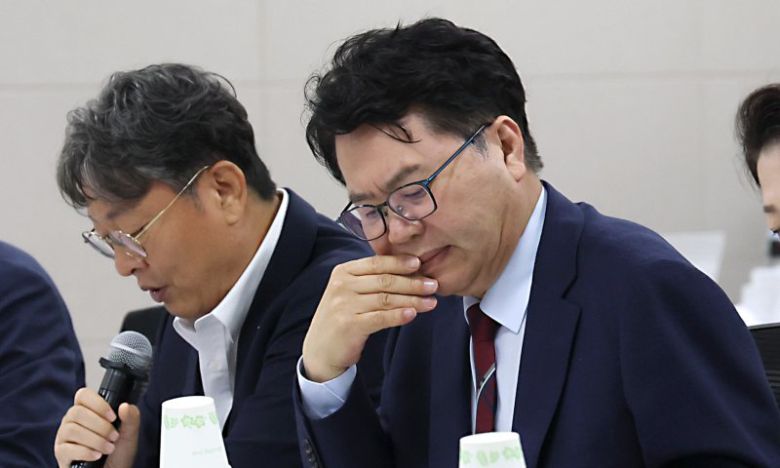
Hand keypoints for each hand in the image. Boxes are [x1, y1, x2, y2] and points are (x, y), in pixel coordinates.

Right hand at [54, 388, 139, 467]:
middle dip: (100, 426)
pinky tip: (97, 456)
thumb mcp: (130, 433)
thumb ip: (131, 418)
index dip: (98, 403)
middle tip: (114, 437)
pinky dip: (86, 452)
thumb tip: (125, 406)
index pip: (83, 395)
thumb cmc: (118, 451)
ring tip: (109, 448)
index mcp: (87, 410)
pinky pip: (67, 448)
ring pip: (72, 430)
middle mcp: (72, 420)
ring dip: (95, 439)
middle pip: (77, 412)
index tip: (113, 417)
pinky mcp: (61, 453)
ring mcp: (64, 437)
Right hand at [302, 255, 437, 381]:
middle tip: (433, 285)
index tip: (419, 263)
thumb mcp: (350, 292)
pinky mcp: (349, 325)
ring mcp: (344, 305)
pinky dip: (399, 315)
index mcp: (343, 272)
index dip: (399, 262)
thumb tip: (408, 271)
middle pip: (384, 280)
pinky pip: (380, 318)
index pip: (376, 263)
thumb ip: (371, 280)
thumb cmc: (342, 318)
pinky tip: (413, 314)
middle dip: (412, 282)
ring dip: (412, 299)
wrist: (320, 350)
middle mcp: (342, 285)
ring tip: (431, 302)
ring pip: (386, 299)